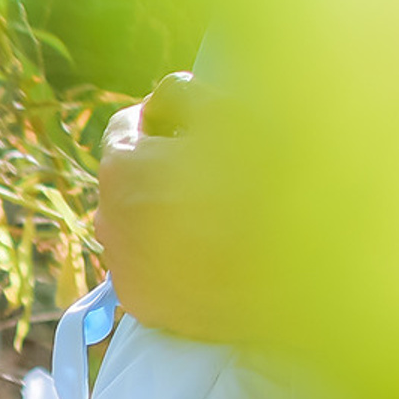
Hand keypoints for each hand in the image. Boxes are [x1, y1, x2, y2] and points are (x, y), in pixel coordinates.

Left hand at [94, 72, 256, 343]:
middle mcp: (108, 219)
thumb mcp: (228, 114)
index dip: (160, 120)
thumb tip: (166, 98)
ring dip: (163, 214)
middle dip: (160, 169)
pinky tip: (210, 253)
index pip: (126, 127)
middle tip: (211, 172)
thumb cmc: (261, 185)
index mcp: (121, 167)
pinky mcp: (142, 305)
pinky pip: (147, 269)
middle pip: (129, 178)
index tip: (188, 127)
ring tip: (215, 216)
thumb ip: (184, 92)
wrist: (290, 275)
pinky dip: (169, 258)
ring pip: (135, 225)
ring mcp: (123, 268)